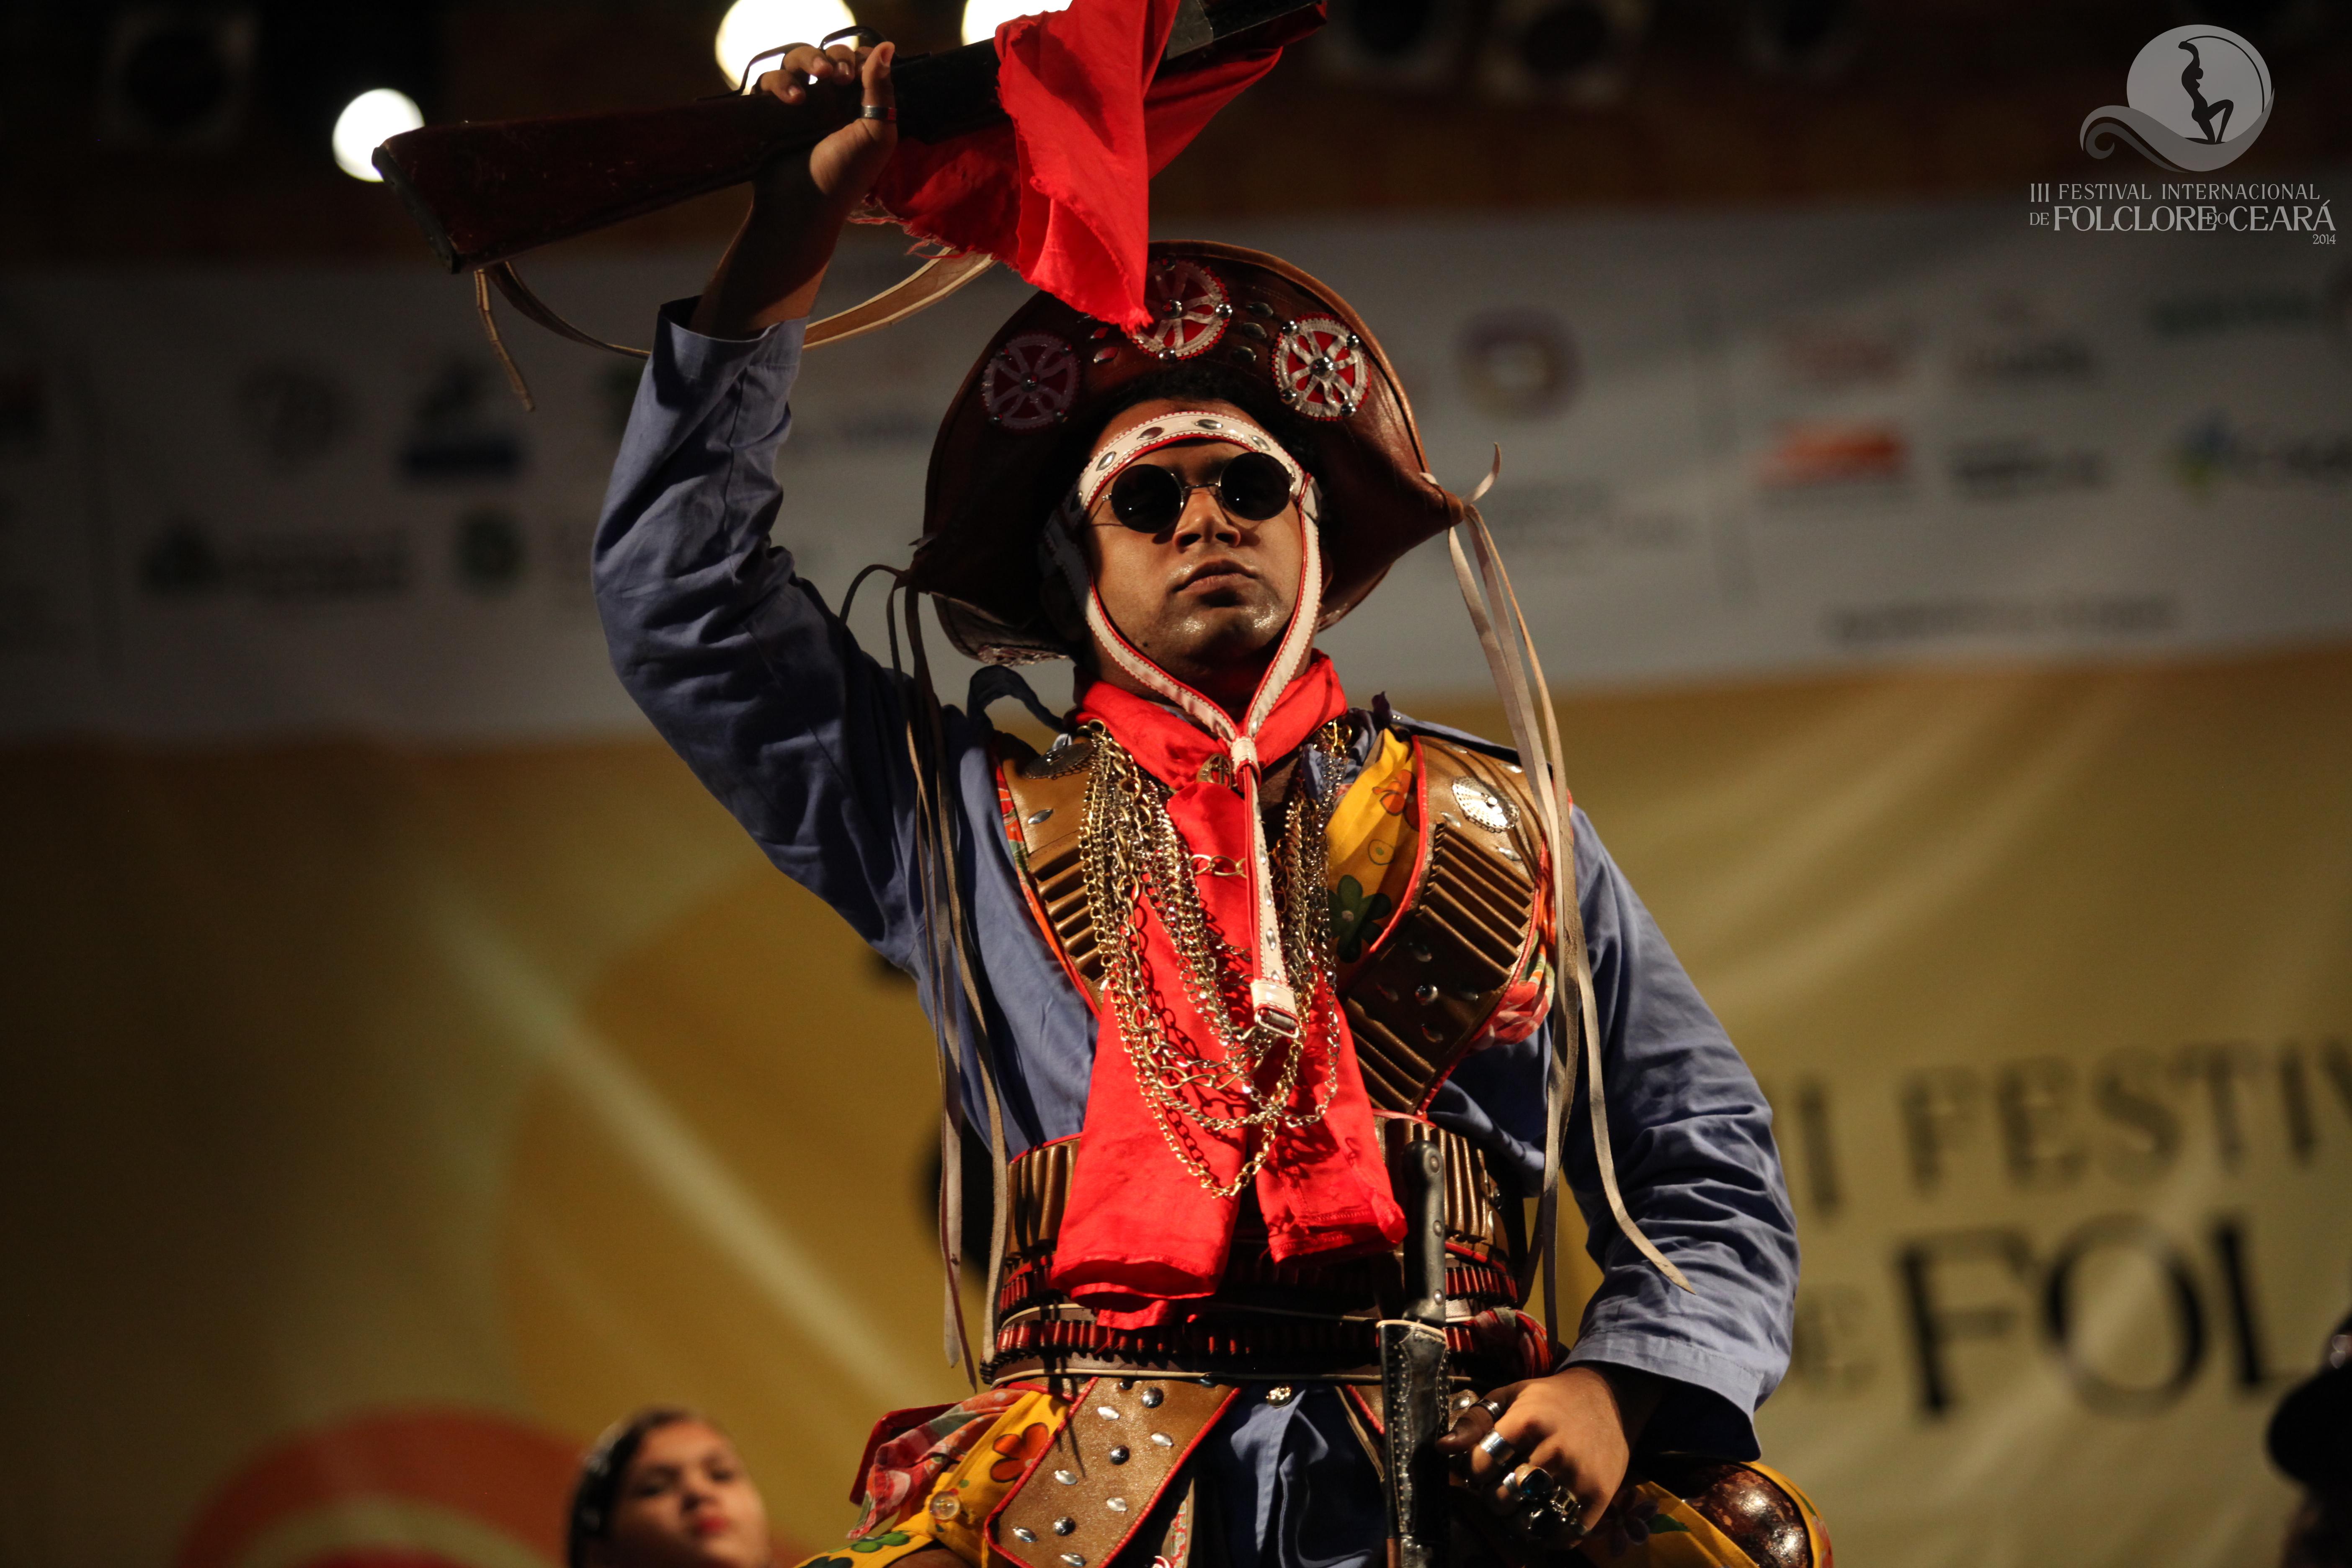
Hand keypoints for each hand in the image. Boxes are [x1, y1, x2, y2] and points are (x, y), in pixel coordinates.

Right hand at [751, 40, 897, 209]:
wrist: (804, 206)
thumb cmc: (845, 176)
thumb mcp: (876, 134)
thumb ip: (881, 89)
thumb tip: (887, 45)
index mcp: (857, 106)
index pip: (858, 64)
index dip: (860, 57)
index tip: (859, 68)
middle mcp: (828, 101)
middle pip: (828, 55)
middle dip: (835, 57)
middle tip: (839, 75)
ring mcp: (798, 104)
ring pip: (796, 60)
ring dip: (808, 59)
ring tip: (818, 76)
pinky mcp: (770, 109)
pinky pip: (769, 80)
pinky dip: (780, 83)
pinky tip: (794, 100)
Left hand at [1436, 1365, 1661, 1537]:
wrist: (1610, 1399)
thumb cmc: (1550, 1399)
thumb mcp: (1510, 1396)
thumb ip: (1474, 1420)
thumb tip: (1442, 1448)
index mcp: (1527, 1421)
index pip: (1481, 1463)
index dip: (1475, 1470)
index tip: (1482, 1467)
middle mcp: (1554, 1450)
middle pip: (1503, 1497)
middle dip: (1493, 1497)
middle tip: (1500, 1488)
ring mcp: (1578, 1477)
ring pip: (1529, 1520)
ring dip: (1516, 1519)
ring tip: (1518, 1504)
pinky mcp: (1599, 1498)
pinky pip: (1563, 1535)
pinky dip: (1546, 1536)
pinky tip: (1541, 1518)